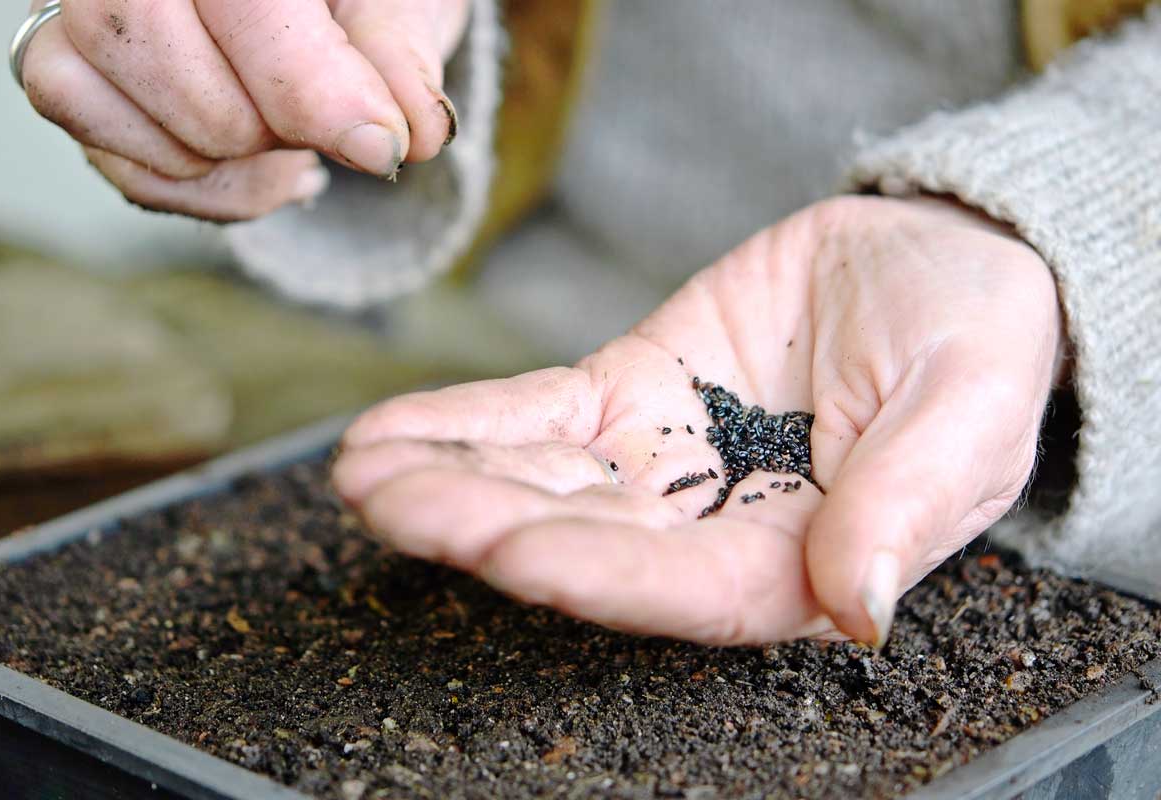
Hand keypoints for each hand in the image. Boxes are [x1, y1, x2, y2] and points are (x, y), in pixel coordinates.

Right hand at [21, 0, 469, 219]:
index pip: (241, 5)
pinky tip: (252, 154)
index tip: (380, 144)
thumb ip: (400, 55)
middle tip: (320, 114)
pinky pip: (140, 180)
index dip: (310, 87)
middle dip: (278, 130)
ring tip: (286, 126)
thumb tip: (411, 133)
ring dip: (254, 165)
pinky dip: (218, 191)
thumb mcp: (399, 1)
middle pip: (192, 90)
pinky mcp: (66, 87)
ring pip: (170, 146)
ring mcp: (77, 24)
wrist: (317, 4)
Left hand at [332, 196, 1063, 645]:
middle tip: (395, 507)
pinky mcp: (625, 401)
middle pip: (590, 542)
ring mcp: (660, 465)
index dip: (602, 575)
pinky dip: (465, 425)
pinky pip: (536, 418)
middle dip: (487, 526)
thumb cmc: (970, 340)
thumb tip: (854, 604)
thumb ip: (907, 502)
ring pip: (543, 484)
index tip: (515, 554)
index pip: (692, 589)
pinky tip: (391, 436)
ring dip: (450, 481)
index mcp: (803, 555)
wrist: (928, 261)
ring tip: (365, 474)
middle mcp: (713, 526)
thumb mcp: (967, 407)